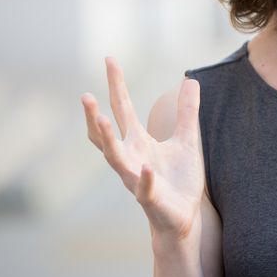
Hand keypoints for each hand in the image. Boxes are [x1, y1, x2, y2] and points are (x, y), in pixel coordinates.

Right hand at [82, 57, 203, 242]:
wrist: (184, 218)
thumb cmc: (179, 180)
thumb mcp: (186, 140)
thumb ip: (187, 113)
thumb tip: (191, 80)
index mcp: (138, 141)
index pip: (123, 108)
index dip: (116, 84)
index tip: (109, 58)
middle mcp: (131, 157)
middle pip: (107, 133)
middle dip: (95, 115)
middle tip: (86, 95)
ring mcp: (136, 178)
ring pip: (115, 159)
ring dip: (108, 140)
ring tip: (102, 120)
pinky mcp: (150, 199)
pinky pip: (143, 189)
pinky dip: (144, 178)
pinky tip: (146, 167)